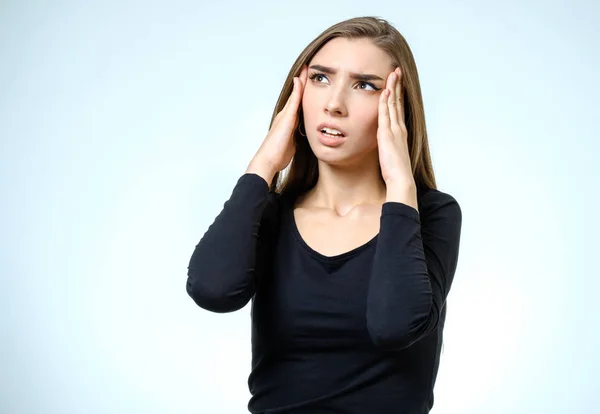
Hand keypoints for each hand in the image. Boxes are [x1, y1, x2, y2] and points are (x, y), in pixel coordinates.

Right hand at [249, 65, 308, 176]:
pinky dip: (297, 90)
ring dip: (300, 82)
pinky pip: (294, 101)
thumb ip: (296, 138)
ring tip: (305, 69)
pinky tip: (300, 80)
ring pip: (294, 95)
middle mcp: (285, 116)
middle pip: (295, 95)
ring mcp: (284, 116)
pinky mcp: (286, 118)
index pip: (297, 104)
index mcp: (287, 122)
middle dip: (301, 82)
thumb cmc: (278, 155)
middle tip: (307, 68)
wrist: (268, 160)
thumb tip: (299, 138)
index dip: (302, 92)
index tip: (308, 82)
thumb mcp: (291, 144)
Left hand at [377, 67, 414, 187]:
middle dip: (398, 85)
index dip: (397, 95)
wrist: (401, 180)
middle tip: (397, 71)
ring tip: (394, 73)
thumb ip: (387, 147)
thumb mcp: (390, 155)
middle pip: (398, 102)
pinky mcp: (387, 134)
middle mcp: (399, 128)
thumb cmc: (395, 172)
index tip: (397, 83)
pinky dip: (386, 101)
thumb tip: (383, 145)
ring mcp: (395, 130)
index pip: (398, 109)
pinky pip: (386, 114)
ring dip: (393, 88)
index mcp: (400, 133)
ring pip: (393, 104)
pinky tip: (386, 91)